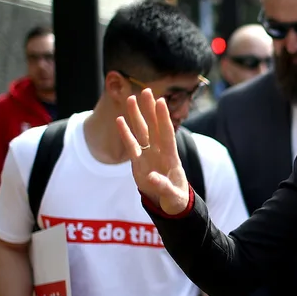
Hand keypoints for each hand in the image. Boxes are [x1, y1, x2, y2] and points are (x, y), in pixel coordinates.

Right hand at [116, 89, 189, 214]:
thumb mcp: (172, 197)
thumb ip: (163, 187)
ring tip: (131, 98)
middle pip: (154, 127)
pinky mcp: (139, 162)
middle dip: (150, 110)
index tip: (161, 102)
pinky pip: (132, 145)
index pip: (167, 134)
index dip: (163, 119)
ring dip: (137, 116)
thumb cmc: (175, 200)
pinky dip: (126, 133)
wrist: (170, 204)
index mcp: (171, 158)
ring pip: (142, 132)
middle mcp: (160, 152)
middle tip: (146, 91)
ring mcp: (149, 156)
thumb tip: (152, 179)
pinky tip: (120, 119)